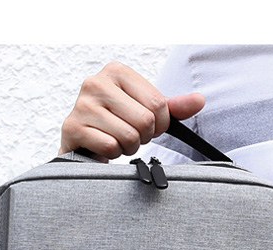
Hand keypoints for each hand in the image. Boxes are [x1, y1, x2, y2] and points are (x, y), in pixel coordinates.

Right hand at [59, 61, 204, 160]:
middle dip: (143, 137)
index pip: (158, 105)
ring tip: (116, 139)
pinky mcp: (73, 127)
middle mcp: (96, 82)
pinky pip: (110, 147)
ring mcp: (82, 104)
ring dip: (128, 147)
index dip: (160, 125)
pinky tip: (104, 147)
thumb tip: (199, 100)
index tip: (148, 127)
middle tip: (130, 135)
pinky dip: (113, 154)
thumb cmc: (114, 122)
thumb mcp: (144, 110)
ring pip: (128, 136)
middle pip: (145, 121)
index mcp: (117, 71)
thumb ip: (172, 106)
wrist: (81, 141)